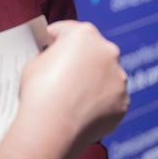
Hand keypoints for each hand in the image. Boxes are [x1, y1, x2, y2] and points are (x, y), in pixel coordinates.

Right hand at [20, 20, 128, 144]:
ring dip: (92, 82)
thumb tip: (55, 63)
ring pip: (105, 76)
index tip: (48, 46)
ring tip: (72, 98)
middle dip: (78, 59)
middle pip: (91, 51)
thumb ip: (49, 58)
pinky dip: (98, 103)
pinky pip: (110, 99)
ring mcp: (119, 78)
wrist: (51, 128)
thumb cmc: (39, 92)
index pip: (66, 30)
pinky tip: (81, 113)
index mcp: (84, 34)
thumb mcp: (34, 64)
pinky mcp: (123, 103)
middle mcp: (107, 51)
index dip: (54, 38)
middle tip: (61, 73)